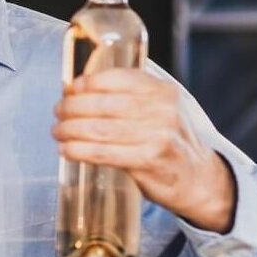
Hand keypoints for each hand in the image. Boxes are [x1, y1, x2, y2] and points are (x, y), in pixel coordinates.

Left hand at [52, 68, 236, 232]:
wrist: (198, 178)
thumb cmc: (168, 140)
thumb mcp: (160, 108)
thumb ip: (130, 95)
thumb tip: (79, 88)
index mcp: (163, 90)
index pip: (119, 78)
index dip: (88, 82)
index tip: (70, 89)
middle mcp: (163, 110)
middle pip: (104, 104)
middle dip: (73, 107)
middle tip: (58, 112)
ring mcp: (159, 136)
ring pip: (101, 129)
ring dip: (71, 130)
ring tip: (58, 132)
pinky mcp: (150, 160)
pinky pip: (105, 153)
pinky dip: (80, 150)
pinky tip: (67, 149)